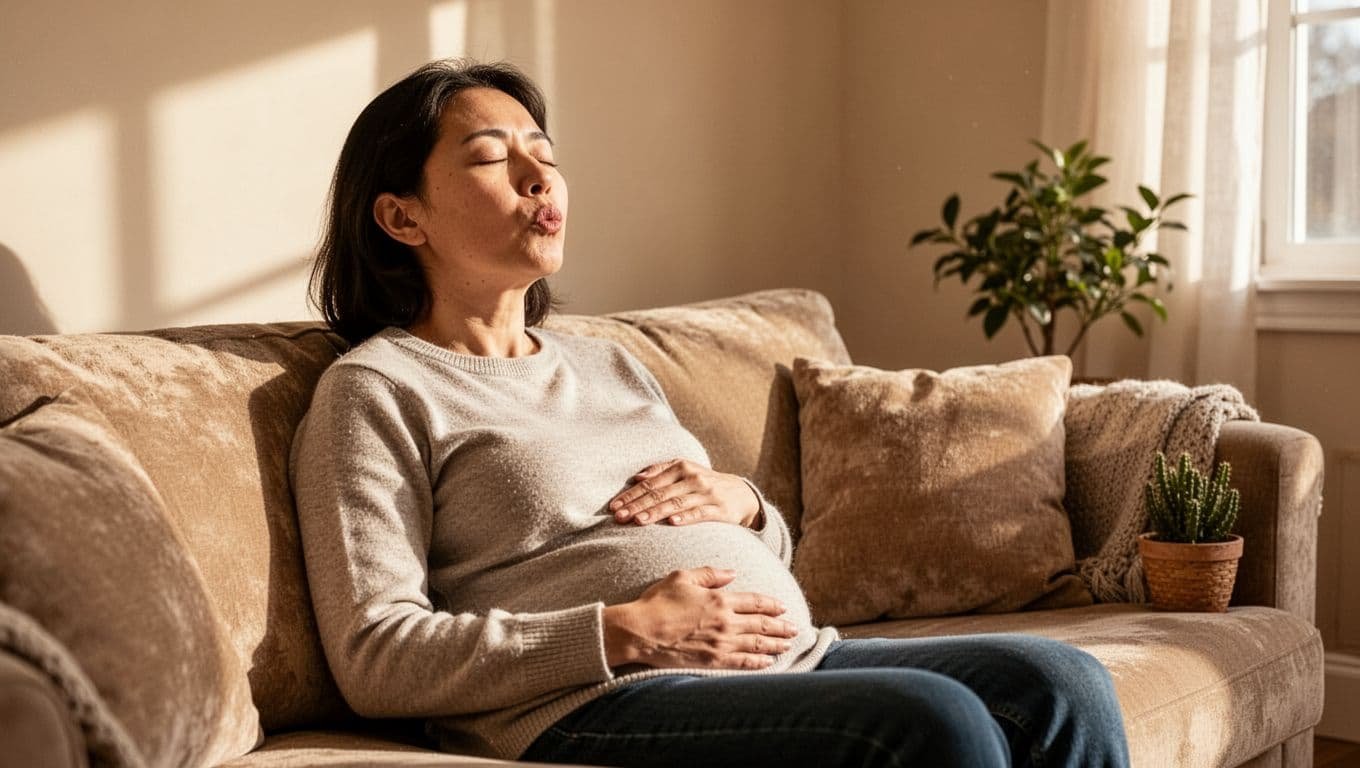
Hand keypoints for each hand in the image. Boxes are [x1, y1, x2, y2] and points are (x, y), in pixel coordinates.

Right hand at [602, 567, 797, 669]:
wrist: (640, 631)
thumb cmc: (657, 602)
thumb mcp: (683, 577)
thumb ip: (710, 574)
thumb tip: (732, 572)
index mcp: (720, 599)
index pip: (755, 602)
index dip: (771, 605)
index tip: (782, 607)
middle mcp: (725, 622)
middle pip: (762, 625)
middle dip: (781, 627)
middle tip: (795, 629)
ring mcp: (720, 643)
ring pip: (757, 644)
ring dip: (776, 645)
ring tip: (788, 645)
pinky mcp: (712, 661)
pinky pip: (742, 662)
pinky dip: (759, 662)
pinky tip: (769, 662)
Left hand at [608, 459, 760, 527]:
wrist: (741, 494)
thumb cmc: (704, 483)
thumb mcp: (684, 470)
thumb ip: (660, 471)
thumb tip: (636, 478)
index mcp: (680, 467)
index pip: (650, 483)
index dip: (631, 495)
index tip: (614, 506)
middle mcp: (692, 478)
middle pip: (660, 493)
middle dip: (637, 505)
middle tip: (619, 517)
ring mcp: (706, 494)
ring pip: (676, 503)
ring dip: (656, 513)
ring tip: (638, 521)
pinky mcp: (719, 510)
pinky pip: (700, 514)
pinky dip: (686, 517)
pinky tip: (672, 523)